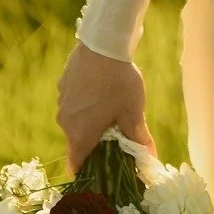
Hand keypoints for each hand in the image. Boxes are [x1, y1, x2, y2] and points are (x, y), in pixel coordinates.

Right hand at [57, 41, 157, 172]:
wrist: (102, 44)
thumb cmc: (119, 81)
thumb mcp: (133, 111)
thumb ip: (139, 137)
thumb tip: (151, 157)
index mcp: (79, 135)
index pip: (77, 165)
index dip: (90, 169)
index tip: (104, 166)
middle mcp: (65, 122)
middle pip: (78, 142)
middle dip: (95, 141)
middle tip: (115, 131)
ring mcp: (61, 102)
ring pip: (75, 120)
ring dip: (89, 120)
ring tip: (110, 106)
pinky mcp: (62, 85)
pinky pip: (73, 102)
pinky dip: (84, 102)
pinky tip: (100, 89)